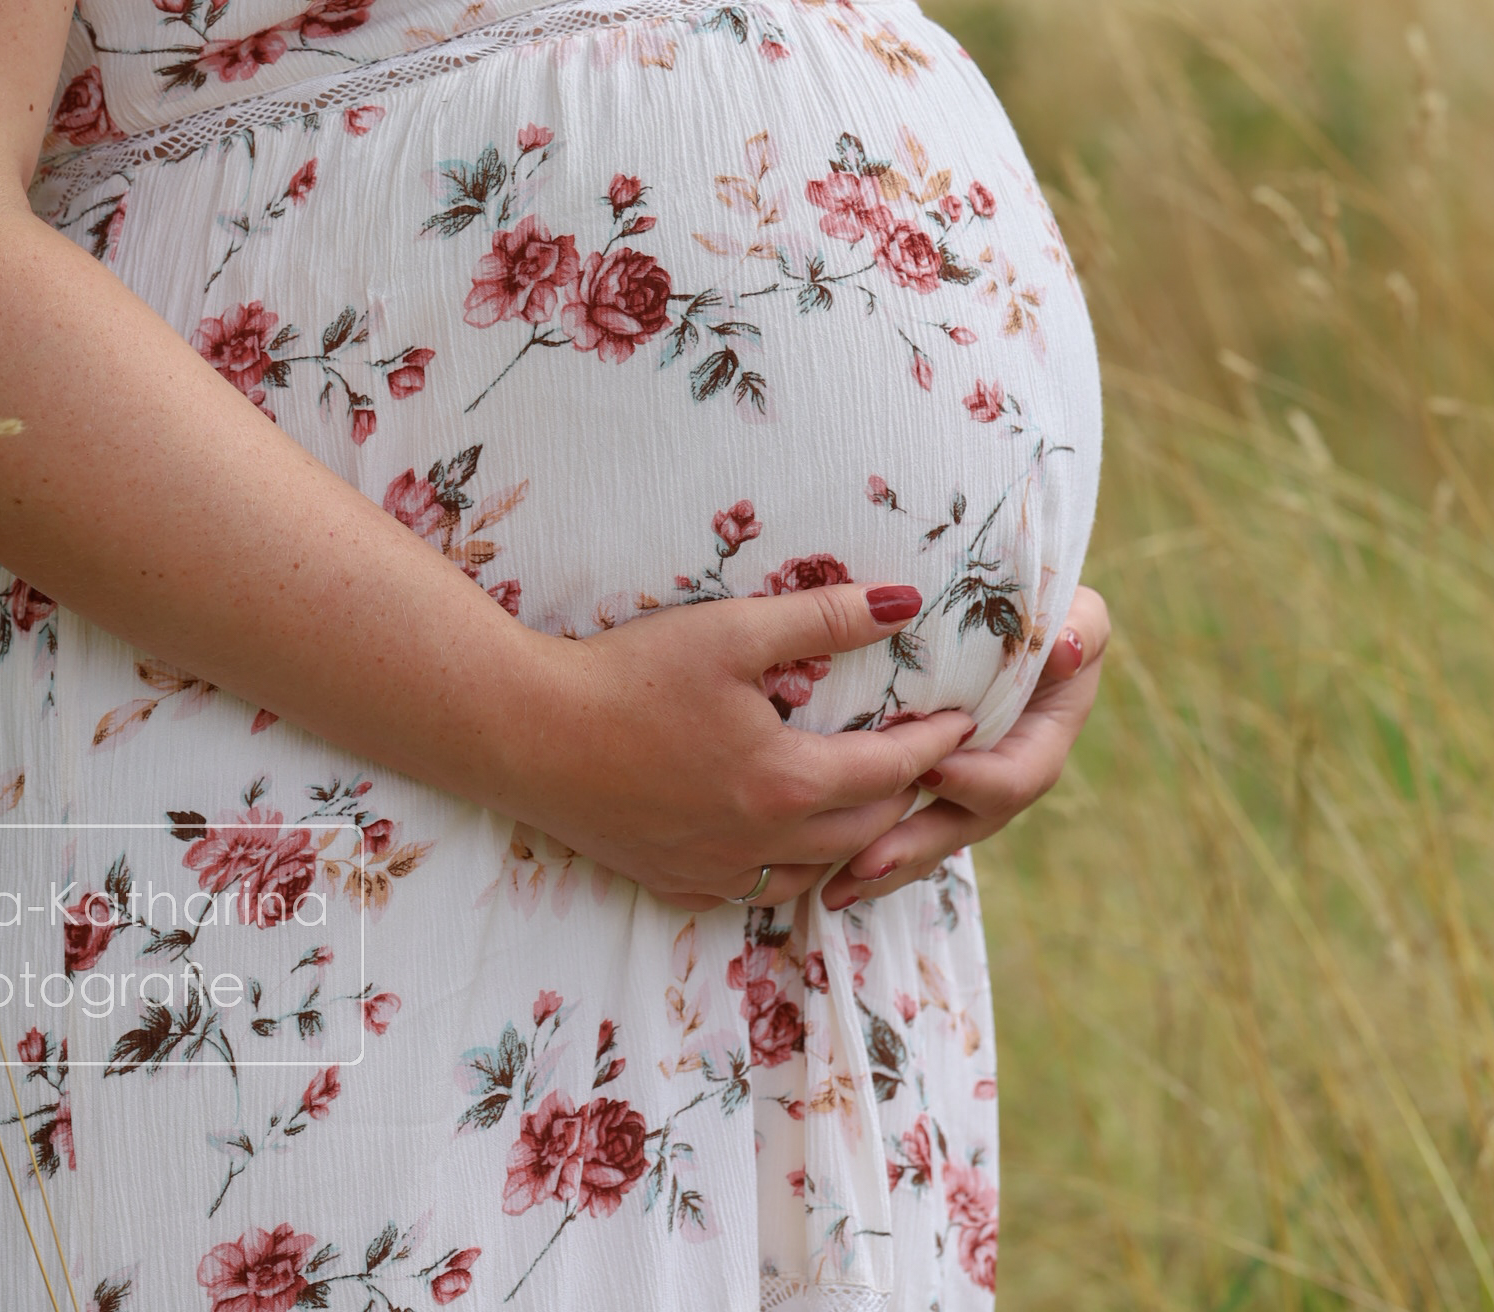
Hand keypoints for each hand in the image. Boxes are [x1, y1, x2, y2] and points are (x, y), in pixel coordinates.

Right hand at [516, 583, 978, 912]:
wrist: (529, 735)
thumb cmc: (630, 674)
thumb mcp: (732, 631)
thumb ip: (824, 619)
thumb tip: (903, 602)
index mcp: (786, 783)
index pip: (891, 771)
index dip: (935, 744)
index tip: (964, 720)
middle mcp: (763, 843)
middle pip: (866, 830)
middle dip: (907, 794)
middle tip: (929, 758)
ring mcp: (718, 872)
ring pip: (818, 872)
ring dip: (856, 838)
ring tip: (871, 798)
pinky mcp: (677, 883)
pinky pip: (759, 890)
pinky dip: (794, 867)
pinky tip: (791, 840)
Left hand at [819, 584, 1110, 911]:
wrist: (1010, 615)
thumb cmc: (1043, 607)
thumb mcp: (1078, 611)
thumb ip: (1081, 631)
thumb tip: (1064, 649)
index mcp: (1040, 742)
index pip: (1015, 778)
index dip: (978, 781)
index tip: (933, 770)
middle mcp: (1002, 776)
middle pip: (963, 825)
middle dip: (916, 846)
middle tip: (866, 863)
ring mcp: (963, 787)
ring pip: (927, 835)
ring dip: (884, 863)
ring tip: (834, 888)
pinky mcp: (925, 782)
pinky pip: (900, 823)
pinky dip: (863, 845)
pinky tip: (820, 873)